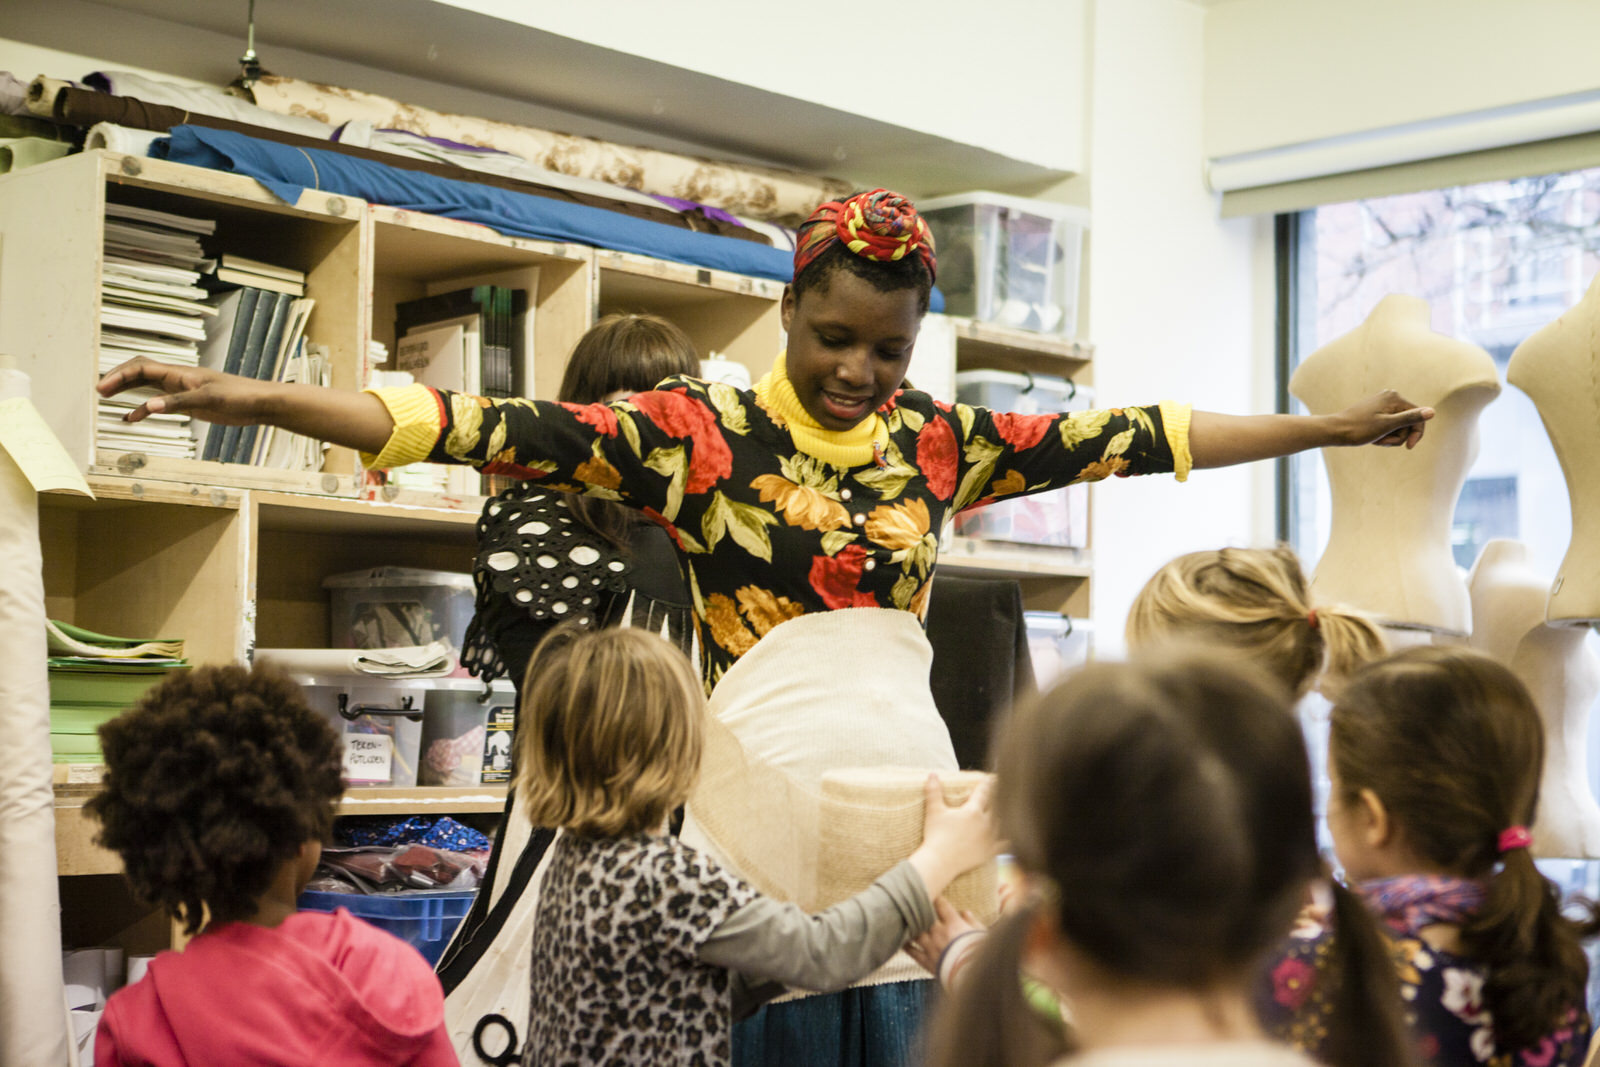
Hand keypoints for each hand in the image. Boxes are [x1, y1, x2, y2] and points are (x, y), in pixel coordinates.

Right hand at [98, 357, 272, 425]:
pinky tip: (133, 418)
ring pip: (147, 385)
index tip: (102, 389)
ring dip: (127, 390)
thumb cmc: (240, 396)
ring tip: (106, 398)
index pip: (141, 368)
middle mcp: (178, 378)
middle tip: (99, 391)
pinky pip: (160, 402)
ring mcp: (182, 389)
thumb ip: (178, 402)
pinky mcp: (189, 402)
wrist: (261, 403)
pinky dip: (144, 408)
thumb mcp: (209, 400)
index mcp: (180, 373)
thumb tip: (148, 406)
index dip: (119, 375)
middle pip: (140, 372)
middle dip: (117, 379)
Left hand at [905, 897, 984, 977]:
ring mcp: (931, 947)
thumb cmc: (979, 953)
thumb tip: (964, 912)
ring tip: (905, 920)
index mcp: (953, 924)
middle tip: (916, 904)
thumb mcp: (980, 934)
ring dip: (911, 926)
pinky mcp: (926, 961)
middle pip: (924, 916)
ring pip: (915, 932)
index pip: (941, 905)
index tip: (934, 896)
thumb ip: (971, 921)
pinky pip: (913, 952)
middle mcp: (939, 933)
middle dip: (920, 909)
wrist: (971, 975)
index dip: (937, 899)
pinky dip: (907, 947)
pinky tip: (902, 942)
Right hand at [907, 774, 998, 897]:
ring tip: (1007, 810)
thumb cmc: (936, 835)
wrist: (940, 862)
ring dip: (1003, 816)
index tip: (992, 777)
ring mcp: (989, 838)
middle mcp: (985, 823)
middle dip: (998, 798)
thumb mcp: (934, 811)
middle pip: (996, 806)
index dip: (987, 784)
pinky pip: (1004, 844)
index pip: (983, 792)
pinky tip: (1012, 835)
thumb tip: (932, 774)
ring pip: (1002, 823)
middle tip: (1003, 790)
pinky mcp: (989, 852)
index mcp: (973, 811)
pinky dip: (1008, 838)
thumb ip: (934, 791)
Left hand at [1328, 390, 1434, 448]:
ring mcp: (1383, 403)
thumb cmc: (1359, 429)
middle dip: (1398, 435)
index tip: (1408, 447)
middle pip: (1408, 422)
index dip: (1416, 434)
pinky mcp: (1376, 411)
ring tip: (1376, 440)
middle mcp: (1390, 397)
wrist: (1335, 431)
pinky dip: (1383, 434)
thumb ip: (1410, 418)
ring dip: (1390, 437)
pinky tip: (1373, 438)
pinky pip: (1388, 425)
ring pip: (1398, 426)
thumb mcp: (1387, 426)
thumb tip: (1432, 412)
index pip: (1418, 416)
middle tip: (1382, 441)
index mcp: (1395, 398)